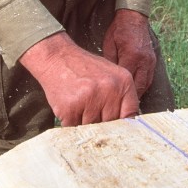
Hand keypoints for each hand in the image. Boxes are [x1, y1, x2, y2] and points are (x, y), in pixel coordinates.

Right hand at [19, 31, 139, 126]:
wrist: (57, 58)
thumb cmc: (84, 68)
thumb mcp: (110, 75)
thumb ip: (121, 97)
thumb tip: (128, 124)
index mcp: (123, 82)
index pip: (130, 116)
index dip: (121, 125)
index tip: (115, 129)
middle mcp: (109, 90)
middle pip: (111, 125)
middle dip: (101, 124)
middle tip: (91, 113)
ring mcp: (90, 99)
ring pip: (93, 129)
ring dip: (85, 124)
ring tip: (79, 107)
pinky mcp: (70, 108)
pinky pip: (75, 128)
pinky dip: (71, 123)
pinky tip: (69, 109)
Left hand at [102, 9, 155, 98]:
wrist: (133, 18)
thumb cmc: (118, 31)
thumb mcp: (109, 46)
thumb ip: (110, 64)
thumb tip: (108, 82)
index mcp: (132, 56)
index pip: (126, 81)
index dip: (119, 94)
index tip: (111, 102)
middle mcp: (144, 61)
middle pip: (138, 87)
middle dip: (130, 99)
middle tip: (119, 108)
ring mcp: (151, 61)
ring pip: (145, 85)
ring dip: (137, 94)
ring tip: (126, 103)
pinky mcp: (153, 61)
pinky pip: (148, 79)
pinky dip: (141, 87)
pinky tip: (133, 93)